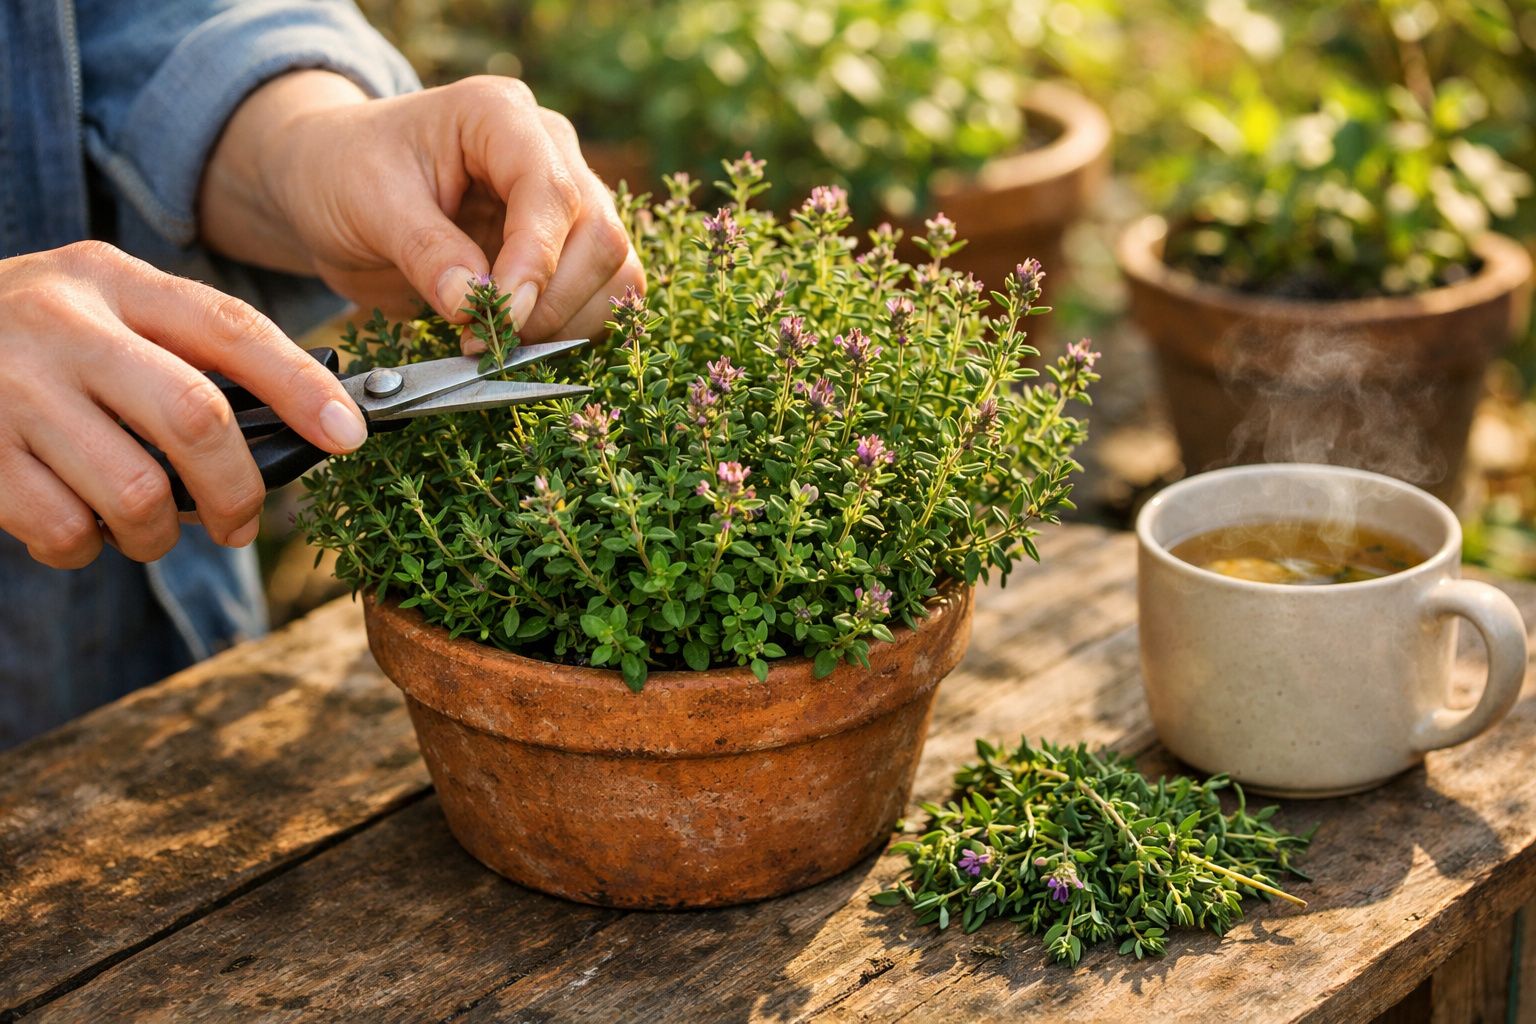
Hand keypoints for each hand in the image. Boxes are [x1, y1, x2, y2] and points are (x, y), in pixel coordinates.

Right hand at [0, 242, 367, 567]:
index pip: (230, 328)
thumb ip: (187, 352)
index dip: (301, 387)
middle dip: (238, 490)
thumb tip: (306, 422)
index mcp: (111, 281)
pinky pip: (66, 530)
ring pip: (136, 492)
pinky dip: (89, 547)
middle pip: (195, 418)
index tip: (350, 436)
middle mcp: (62, 325)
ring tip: (152, 526)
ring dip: (161, 533)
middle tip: (243, 522)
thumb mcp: (104, 311)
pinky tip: (80, 523)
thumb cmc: (36, 345)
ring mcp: (11, 390)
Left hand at [200, 72, 644, 349]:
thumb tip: (473, 303)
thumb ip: (425, 251)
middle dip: (551, 302)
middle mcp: (550, 150)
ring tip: (498, 344)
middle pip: (599, 234)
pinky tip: (520, 342)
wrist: (334, 182)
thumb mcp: (367, 203)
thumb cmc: (345, 172)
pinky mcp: (568, 247)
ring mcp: (568, 199)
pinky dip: (572, 331)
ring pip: (616, 270)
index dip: (535, 260)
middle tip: (489, 340)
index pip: (552, 189)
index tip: (502, 315)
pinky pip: (603, 295)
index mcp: (498, 115)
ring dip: (568, 323)